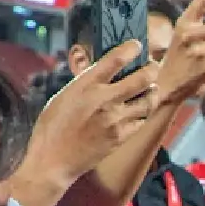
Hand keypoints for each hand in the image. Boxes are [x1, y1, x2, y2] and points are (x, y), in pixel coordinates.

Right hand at [26, 40, 157, 182]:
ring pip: (148, 100)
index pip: (116, 58)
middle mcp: (104, 100)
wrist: (53, 160)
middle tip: (152, 66)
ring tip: (151, 88)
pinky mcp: (121, 137)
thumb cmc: (52, 127)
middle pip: (142, 78)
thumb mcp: (64, 96)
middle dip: (152, 69)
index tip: (137, 45)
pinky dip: (144, 113)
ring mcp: (115, 119)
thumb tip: (103, 71)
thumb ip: (85, 83)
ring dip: (152, 91)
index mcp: (86, 85)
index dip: (131, 48)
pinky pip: (142, 120)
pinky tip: (140, 110)